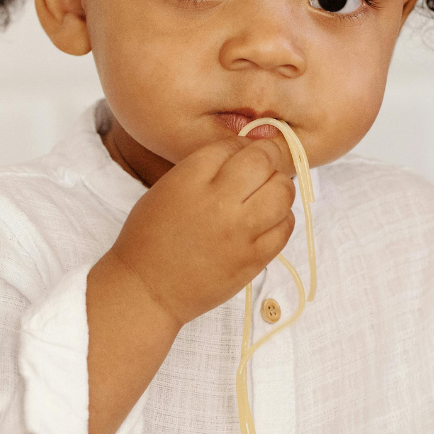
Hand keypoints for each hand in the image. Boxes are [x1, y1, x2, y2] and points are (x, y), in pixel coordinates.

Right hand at [102, 137, 296, 327]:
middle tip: (263, 169)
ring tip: (267, 195)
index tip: (243, 155)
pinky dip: (282, 218)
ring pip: (283, 191)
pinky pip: (285, 227)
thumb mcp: (168, 188)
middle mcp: (218, 200)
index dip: (243, 145)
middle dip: (267, 159)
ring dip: (279, 187)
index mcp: (190, 178)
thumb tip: (244, 154)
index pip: (233, 144)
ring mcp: (240, 231)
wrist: (147, 289)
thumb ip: (204, 168)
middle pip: (264, 161)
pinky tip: (268, 220)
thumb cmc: (150, 238)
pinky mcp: (254, 258)